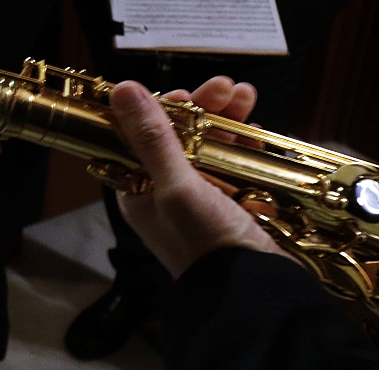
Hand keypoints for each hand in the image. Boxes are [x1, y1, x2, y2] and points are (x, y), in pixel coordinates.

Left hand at [111, 76, 286, 278]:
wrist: (256, 293)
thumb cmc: (206, 243)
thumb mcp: (176, 185)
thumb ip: (152, 136)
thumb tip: (122, 89)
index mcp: (138, 188)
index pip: (143, 134)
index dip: (163, 108)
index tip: (187, 93)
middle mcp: (165, 189)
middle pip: (180, 134)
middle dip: (204, 106)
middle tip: (227, 85)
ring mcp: (201, 195)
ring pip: (210, 143)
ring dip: (227, 117)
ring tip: (247, 93)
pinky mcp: (234, 201)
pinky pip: (236, 162)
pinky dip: (244, 143)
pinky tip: (256, 128)